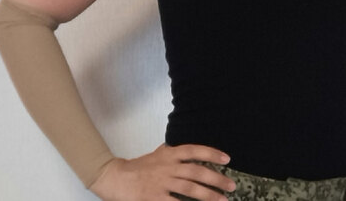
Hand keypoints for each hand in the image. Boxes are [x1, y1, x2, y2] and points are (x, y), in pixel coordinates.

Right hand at [89, 143, 236, 200]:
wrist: (114, 177)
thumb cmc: (137, 167)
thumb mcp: (156, 154)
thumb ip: (171, 153)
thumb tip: (186, 151)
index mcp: (169, 154)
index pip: (194, 150)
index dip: (211, 153)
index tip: (227, 159)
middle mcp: (167, 167)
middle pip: (197, 171)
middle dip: (216, 179)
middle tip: (231, 186)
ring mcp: (161, 183)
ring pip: (190, 188)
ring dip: (209, 195)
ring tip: (223, 200)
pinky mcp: (154, 198)